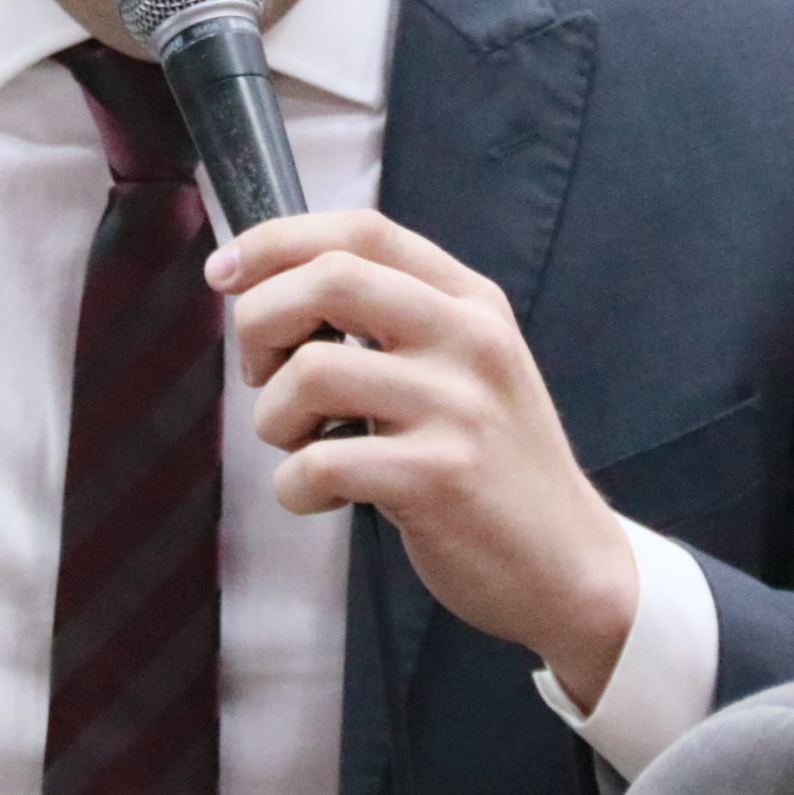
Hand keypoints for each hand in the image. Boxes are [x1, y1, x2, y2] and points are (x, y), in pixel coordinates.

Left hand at [211, 209, 638, 710]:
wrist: (568, 564)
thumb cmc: (490, 463)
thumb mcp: (463, 366)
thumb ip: (390, 319)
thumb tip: (266, 289)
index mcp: (470, 301)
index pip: (361, 230)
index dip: (276, 241)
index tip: (224, 272)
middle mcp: (469, 339)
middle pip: (328, 280)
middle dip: (259, 321)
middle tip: (261, 374)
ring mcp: (457, 407)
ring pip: (310, 373)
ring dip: (273, 417)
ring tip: (303, 446)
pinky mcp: (438, 478)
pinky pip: (317, 464)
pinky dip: (294, 488)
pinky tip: (325, 498)